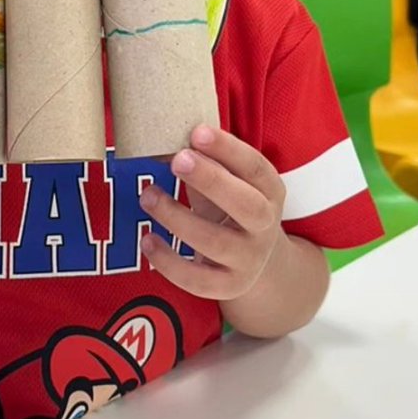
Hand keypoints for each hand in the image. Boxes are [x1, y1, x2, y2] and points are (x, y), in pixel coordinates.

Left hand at [138, 124, 284, 299]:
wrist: (258, 263)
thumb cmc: (232, 209)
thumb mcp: (228, 183)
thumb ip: (204, 164)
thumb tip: (163, 141)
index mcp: (269, 191)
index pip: (255, 168)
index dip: (228, 149)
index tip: (197, 132)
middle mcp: (265, 226)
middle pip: (246, 205)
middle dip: (211, 180)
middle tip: (177, 160)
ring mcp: (249, 259)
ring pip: (215, 242)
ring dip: (177, 217)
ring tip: (148, 195)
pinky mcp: (228, 286)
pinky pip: (197, 280)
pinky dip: (169, 262)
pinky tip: (147, 240)